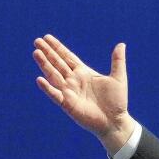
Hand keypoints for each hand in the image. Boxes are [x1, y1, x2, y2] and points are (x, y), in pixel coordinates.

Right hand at [33, 33, 133, 153]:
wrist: (115, 121)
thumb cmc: (117, 102)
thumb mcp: (118, 78)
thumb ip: (117, 61)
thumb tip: (121, 45)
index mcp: (84, 73)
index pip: (68, 57)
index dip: (58, 48)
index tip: (47, 37)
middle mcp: (74, 81)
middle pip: (58, 63)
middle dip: (48, 53)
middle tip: (37, 41)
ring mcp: (69, 92)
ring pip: (54, 75)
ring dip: (45, 65)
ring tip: (36, 53)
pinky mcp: (68, 104)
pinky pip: (55, 95)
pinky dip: (47, 88)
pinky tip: (39, 79)